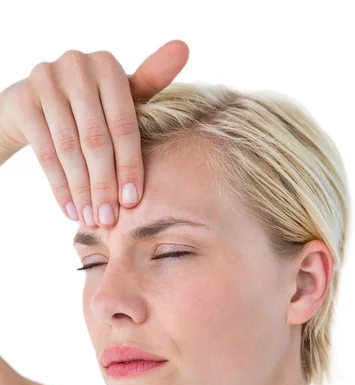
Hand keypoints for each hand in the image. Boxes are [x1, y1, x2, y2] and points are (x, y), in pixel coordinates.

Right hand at [0, 40, 188, 226]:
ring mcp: (46, 81)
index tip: (132, 202)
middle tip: (110, 218)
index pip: (124, 126)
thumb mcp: (121, 95)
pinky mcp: (24, 101)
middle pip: (96, 140)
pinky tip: (70, 210)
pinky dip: (59, 186)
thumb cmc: (92, 104)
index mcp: (107, 66)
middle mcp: (76, 66)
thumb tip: (183, 47)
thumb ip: (151, 80)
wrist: (36, 101)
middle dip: (104, 185)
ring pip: (69, 149)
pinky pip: (45, 153)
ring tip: (92, 219)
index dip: (129, 166)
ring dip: (82, 191)